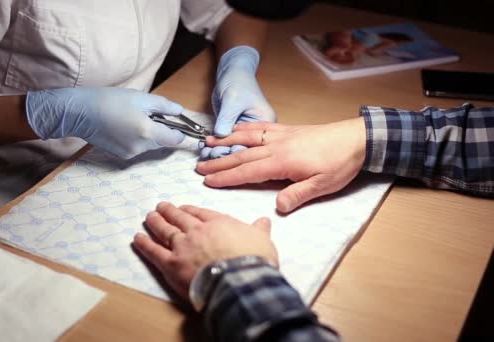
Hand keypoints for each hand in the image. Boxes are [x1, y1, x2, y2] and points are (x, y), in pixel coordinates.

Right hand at [25, 87, 184, 158]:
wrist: (79, 113)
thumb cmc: (109, 100)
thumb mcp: (141, 98)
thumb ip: (164, 106)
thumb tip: (181, 112)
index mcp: (147, 132)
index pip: (177, 139)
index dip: (185, 134)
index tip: (192, 130)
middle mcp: (141, 147)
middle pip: (164, 142)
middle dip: (164, 130)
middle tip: (153, 114)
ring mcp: (130, 154)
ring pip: (151, 144)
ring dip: (150, 133)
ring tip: (134, 117)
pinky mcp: (121, 156)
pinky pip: (138, 147)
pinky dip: (138, 138)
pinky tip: (124, 126)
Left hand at [133, 202, 276, 298]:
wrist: (239, 280)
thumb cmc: (253, 260)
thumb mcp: (262, 241)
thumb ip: (259, 230)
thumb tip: (264, 221)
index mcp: (219, 223)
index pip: (201, 213)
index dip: (191, 210)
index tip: (184, 208)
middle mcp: (197, 231)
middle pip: (180, 218)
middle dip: (170, 211)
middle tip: (161, 206)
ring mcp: (182, 246)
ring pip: (165, 231)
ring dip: (156, 223)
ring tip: (149, 217)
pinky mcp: (171, 264)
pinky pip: (154, 251)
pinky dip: (144, 243)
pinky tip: (137, 238)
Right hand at [196, 119, 366, 212]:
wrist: (357, 138)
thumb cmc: (340, 164)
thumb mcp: (322, 186)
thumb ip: (298, 195)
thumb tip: (277, 207)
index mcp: (281, 162)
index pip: (247, 172)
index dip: (226, 178)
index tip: (208, 182)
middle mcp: (276, 146)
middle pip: (241, 155)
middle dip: (219, 163)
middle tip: (199, 168)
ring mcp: (280, 136)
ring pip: (246, 139)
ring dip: (226, 142)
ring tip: (208, 144)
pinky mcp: (287, 130)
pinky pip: (259, 128)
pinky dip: (244, 129)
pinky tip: (235, 129)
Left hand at [205, 46, 275, 158]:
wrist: (232, 74)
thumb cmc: (239, 82)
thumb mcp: (233, 99)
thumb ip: (227, 118)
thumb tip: (221, 135)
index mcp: (265, 123)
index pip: (251, 144)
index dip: (234, 152)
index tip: (217, 154)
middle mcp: (258, 132)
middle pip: (241, 150)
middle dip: (223, 154)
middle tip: (207, 155)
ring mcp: (245, 133)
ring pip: (231, 149)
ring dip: (216, 152)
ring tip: (204, 153)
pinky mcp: (234, 132)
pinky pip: (224, 143)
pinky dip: (214, 146)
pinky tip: (204, 148)